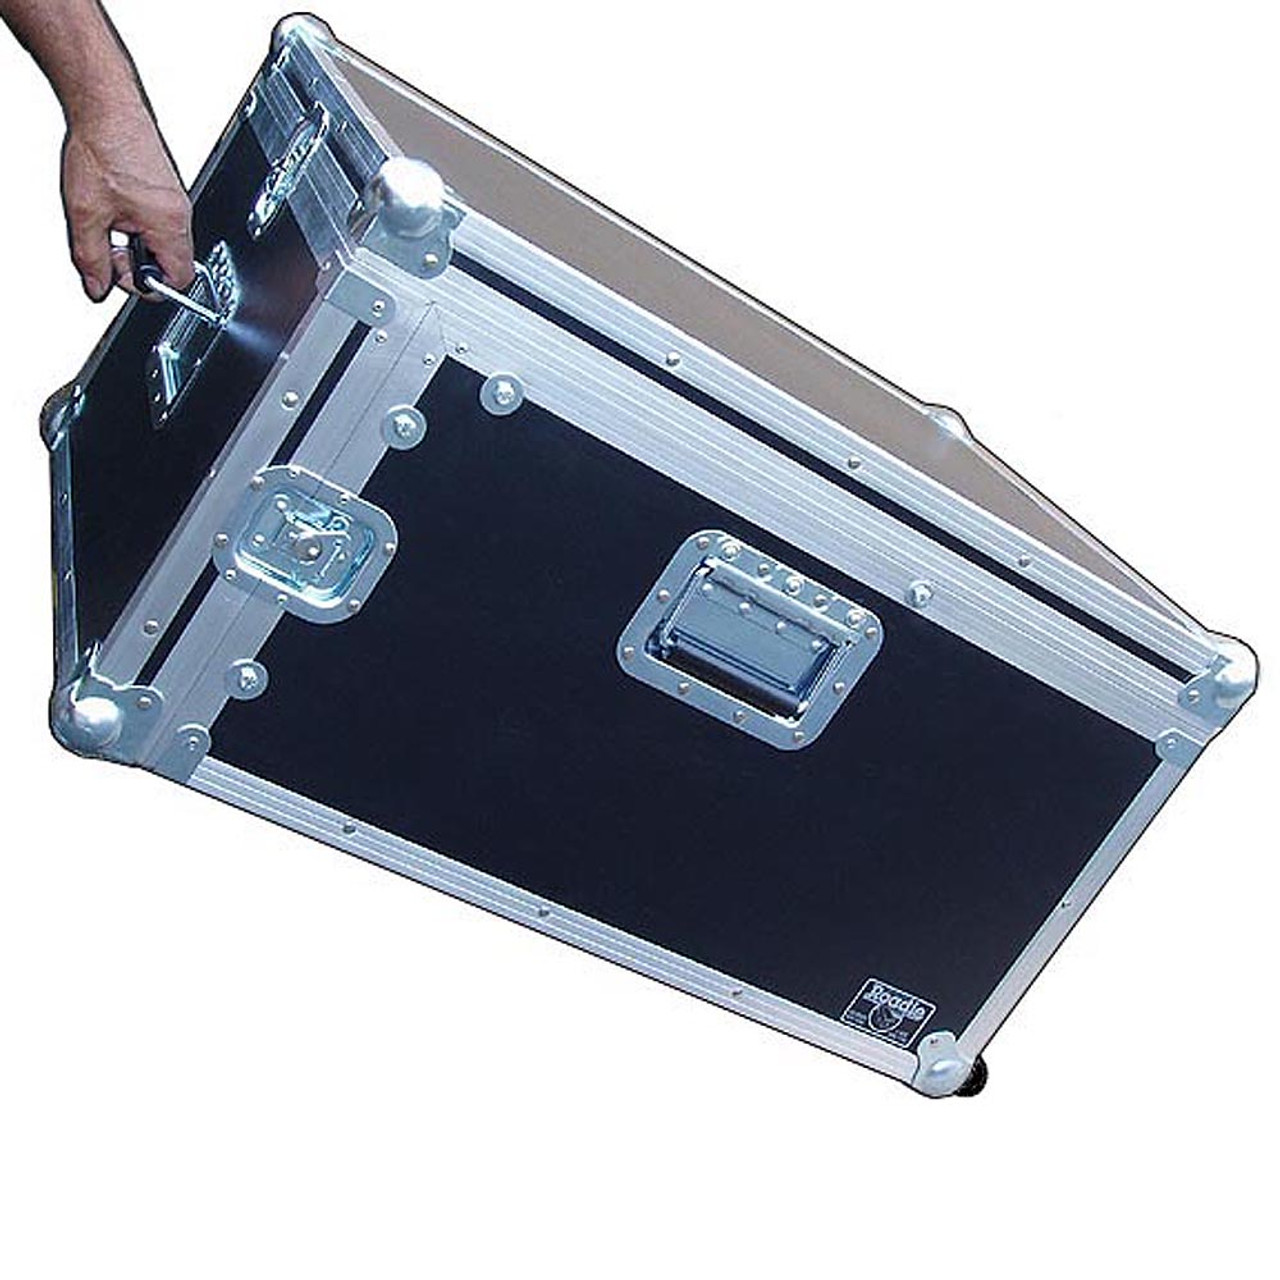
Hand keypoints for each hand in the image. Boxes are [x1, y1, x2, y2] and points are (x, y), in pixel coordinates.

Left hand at [61, 97, 192, 300]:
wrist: (107, 107)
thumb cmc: (103, 147)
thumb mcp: (85, 213)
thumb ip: (91, 259)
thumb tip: (96, 286)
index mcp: (169, 225)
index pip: (176, 281)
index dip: (145, 285)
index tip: (118, 273)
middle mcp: (181, 214)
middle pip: (171, 264)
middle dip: (137, 262)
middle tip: (110, 245)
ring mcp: (177, 202)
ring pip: (163, 243)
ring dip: (135, 242)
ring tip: (110, 219)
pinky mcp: (167, 191)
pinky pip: (160, 223)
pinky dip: (137, 224)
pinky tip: (116, 205)